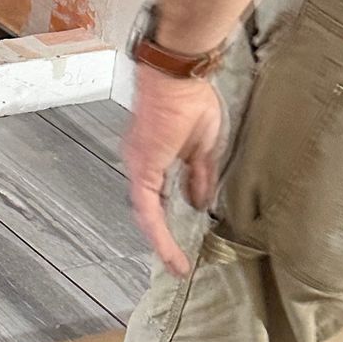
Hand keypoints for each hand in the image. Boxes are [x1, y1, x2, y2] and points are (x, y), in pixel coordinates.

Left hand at [124, 63, 226, 273]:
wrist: (179, 77)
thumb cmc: (190, 99)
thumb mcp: (203, 148)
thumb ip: (199, 177)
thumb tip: (199, 203)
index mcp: (155, 157)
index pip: (160, 197)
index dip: (169, 221)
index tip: (182, 242)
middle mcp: (141, 164)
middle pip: (150, 210)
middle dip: (164, 238)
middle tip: (177, 263)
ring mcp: (139, 167)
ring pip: (147, 215)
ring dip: (162, 241)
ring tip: (176, 264)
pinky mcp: (143, 169)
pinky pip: (149, 209)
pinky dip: (159, 232)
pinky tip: (170, 249)